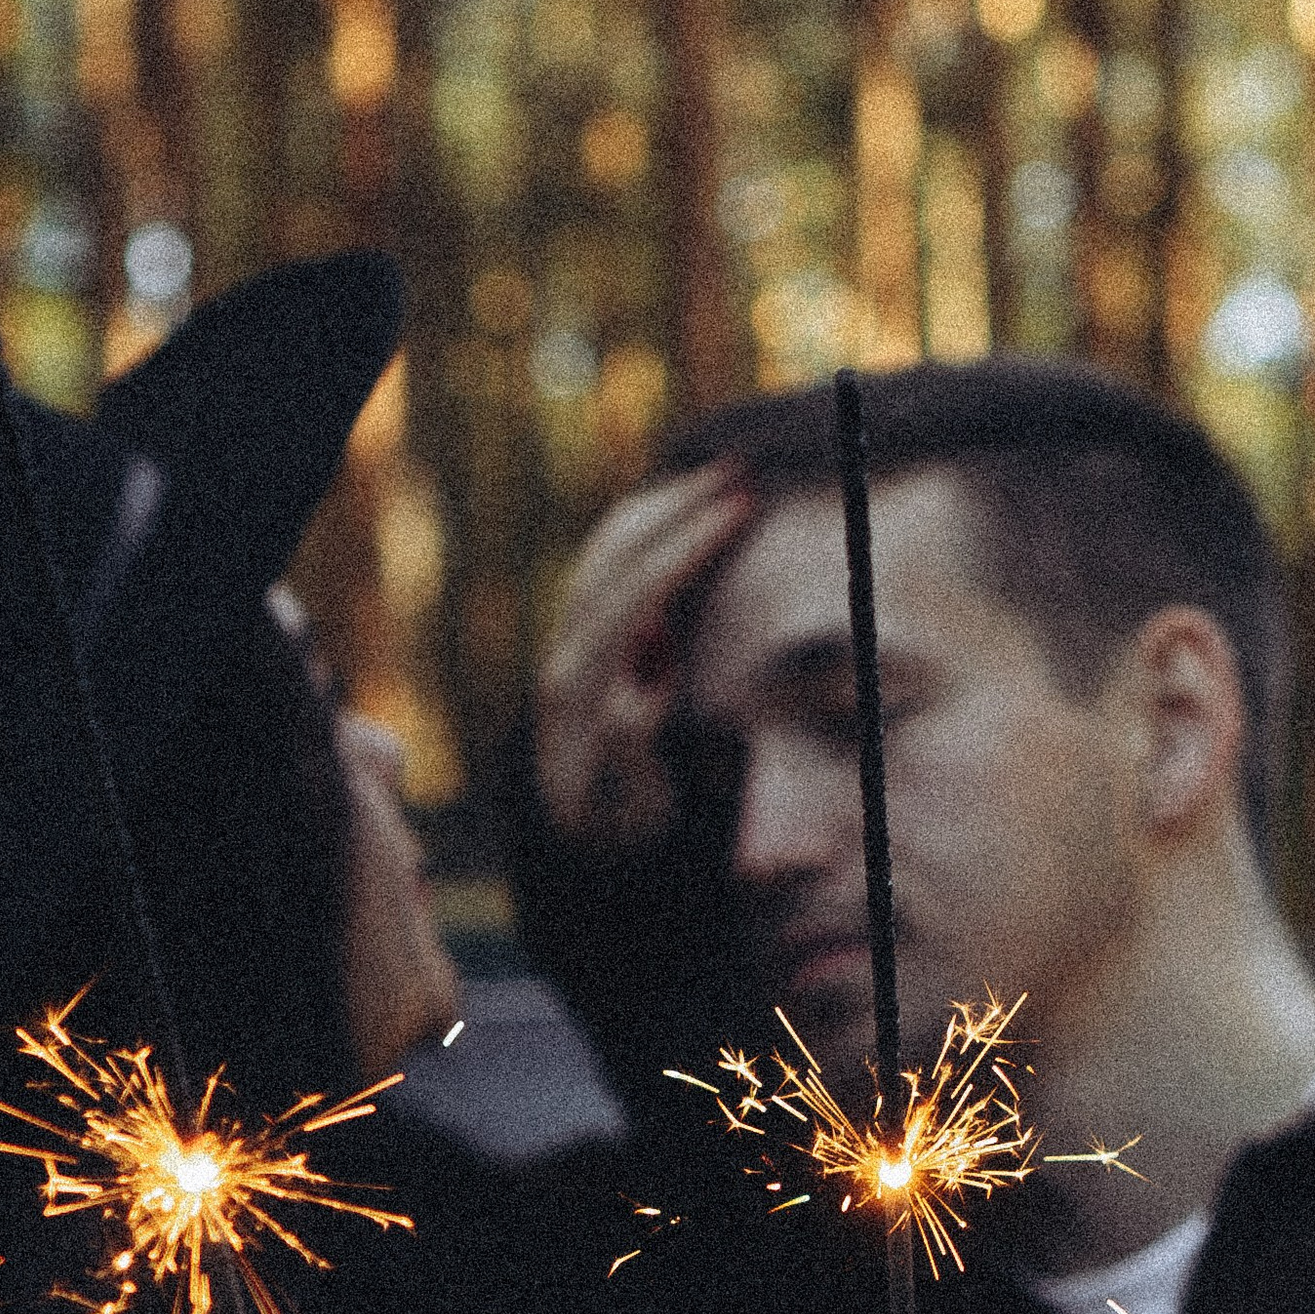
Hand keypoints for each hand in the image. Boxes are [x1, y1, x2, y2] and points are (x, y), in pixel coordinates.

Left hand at [532, 466, 749, 849]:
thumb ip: (630, 741)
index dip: (689, 545)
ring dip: (667, 503)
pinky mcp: (579, 635)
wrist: (579, 841)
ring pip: (609, 546)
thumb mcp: (632, 807)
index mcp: (580, 684)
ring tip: (726, 473)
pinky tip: (685, 502)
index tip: (742, 509)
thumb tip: (648, 667)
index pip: (638, 592)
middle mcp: (566, 649)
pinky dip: (647, 520)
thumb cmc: (622, 828)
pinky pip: (607, 557)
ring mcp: (568, 637)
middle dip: (684, 506)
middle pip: (619, 553)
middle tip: (747, 472)